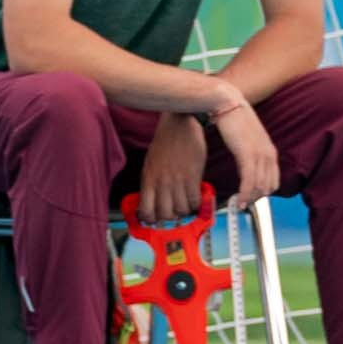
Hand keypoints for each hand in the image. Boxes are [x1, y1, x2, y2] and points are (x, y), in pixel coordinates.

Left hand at [135, 109, 207, 228]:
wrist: (179, 123)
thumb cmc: (164, 142)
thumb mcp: (151, 163)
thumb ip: (152, 182)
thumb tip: (154, 202)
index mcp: (148, 179)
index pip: (145, 211)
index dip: (152, 220)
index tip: (157, 218)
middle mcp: (161, 182)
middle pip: (164, 215)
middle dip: (170, 217)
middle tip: (175, 210)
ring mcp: (177, 180)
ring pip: (181, 210)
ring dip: (185, 210)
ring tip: (186, 202)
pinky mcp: (192, 176)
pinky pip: (195, 200)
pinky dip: (196, 203)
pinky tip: (196, 195)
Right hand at [211, 99, 280, 203]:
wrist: (227, 103)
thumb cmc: (234, 121)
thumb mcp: (248, 141)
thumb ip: (250, 156)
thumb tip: (246, 172)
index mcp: (270, 152)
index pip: (273, 182)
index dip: (262, 194)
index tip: (250, 199)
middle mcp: (268, 154)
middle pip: (267, 187)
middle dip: (255, 199)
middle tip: (242, 204)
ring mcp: (259, 154)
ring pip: (258, 187)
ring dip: (249, 199)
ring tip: (239, 205)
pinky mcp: (247, 154)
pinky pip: (249, 182)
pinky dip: (244, 194)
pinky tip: (239, 201)